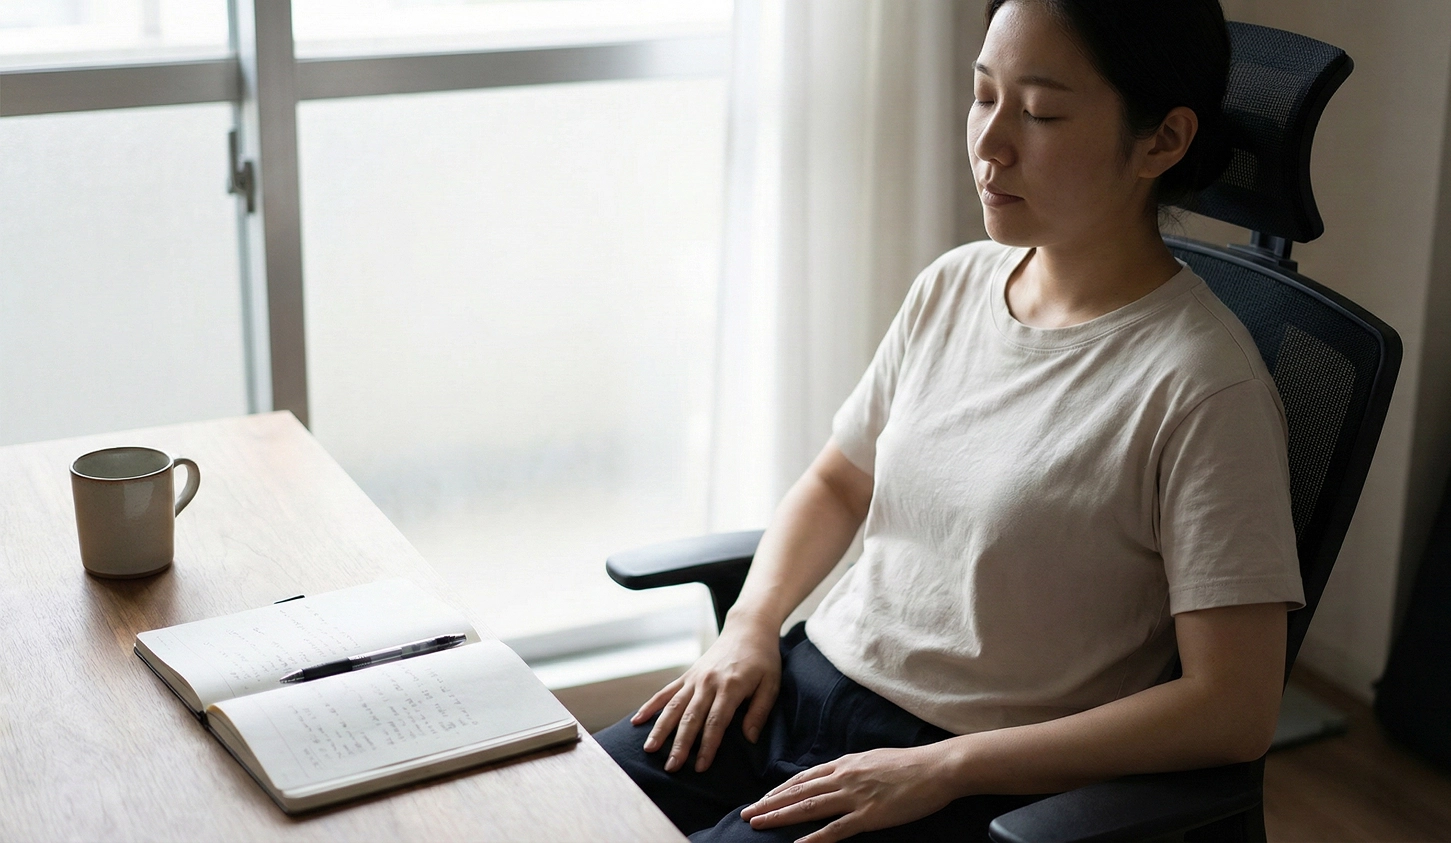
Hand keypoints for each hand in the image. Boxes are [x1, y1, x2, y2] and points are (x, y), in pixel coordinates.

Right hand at [632, 613, 781, 772]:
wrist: (748, 629)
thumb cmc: (763, 659)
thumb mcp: (771, 684)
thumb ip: (760, 711)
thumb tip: (750, 738)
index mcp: (731, 686)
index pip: (716, 721)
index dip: (708, 745)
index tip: (701, 767)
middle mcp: (708, 682)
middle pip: (691, 717)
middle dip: (680, 744)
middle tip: (671, 767)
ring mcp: (695, 678)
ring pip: (673, 706)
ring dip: (661, 728)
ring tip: (649, 748)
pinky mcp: (688, 675)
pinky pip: (666, 692)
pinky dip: (650, 706)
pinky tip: (637, 720)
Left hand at [739, 745, 959, 842]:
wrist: (936, 767)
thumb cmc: (909, 764)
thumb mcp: (873, 758)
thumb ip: (852, 768)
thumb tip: (836, 774)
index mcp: (845, 764)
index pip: (804, 778)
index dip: (780, 789)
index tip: (762, 798)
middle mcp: (844, 778)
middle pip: (798, 792)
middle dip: (769, 804)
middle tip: (746, 814)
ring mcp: (855, 796)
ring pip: (809, 808)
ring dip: (780, 817)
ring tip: (758, 824)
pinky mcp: (869, 815)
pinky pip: (836, 829)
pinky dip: (814, 838)